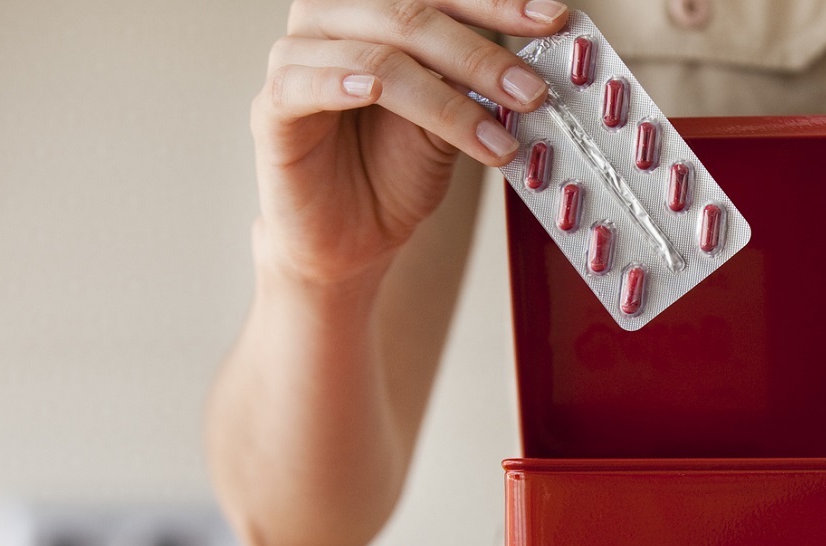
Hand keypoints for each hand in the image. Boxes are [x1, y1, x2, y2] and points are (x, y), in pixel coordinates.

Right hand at [250, 0, 568, 284]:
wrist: (350, 241)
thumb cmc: (392, 172)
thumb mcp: (452, 123)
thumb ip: (477, 86)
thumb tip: (533, 67)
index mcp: (376, 11)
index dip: (497, 2)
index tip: (553, 20)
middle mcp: (331, 20)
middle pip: (411, 14)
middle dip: (481, 55)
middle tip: (531, 91)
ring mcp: (297, 58)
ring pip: (378, 56)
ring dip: (445, 98)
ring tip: (495, 138)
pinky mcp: (272, 107)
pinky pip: (304, 82)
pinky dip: (343, 82)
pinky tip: (376, 94)